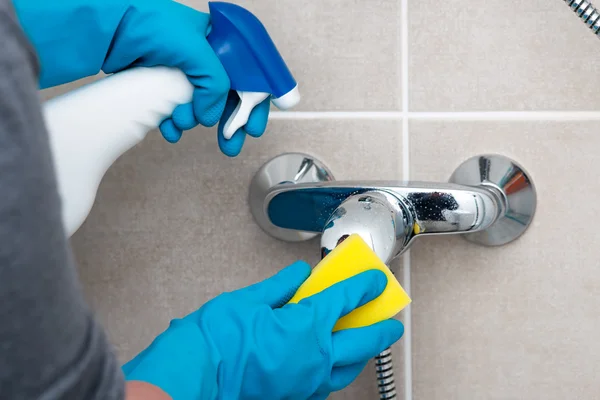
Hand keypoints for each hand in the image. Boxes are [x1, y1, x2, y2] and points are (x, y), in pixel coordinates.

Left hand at [14, 0, 267, 155]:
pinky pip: (175, 112)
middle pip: (226, 99)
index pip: (248, 79)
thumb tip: (211, 118)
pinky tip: (169, 129)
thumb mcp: (197, 51)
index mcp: (221, 45)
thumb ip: (214, 85)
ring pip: (199, 108)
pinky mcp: (162, 86)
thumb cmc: (153, 24)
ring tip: (182, 121)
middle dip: (228, 124)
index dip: (253, 105)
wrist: (110, 26)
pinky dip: (174, 124)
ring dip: (193, 121)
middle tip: (230, 145)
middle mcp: (205, 60)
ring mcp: (183, 74)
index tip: (253, 129)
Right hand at [122, 261, 403, 399]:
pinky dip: (335, 371)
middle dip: (380, 329)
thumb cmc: (215, 342)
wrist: (194, 378)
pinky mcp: (294, 397)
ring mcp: (306, 382)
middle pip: (360, 341)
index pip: (345, 300)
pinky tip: (331, 366)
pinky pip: (326, 384)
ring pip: (347, 369)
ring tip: (366, 344)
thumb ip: (280, 287)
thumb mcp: (248, 300)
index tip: (374, 279)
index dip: (363, 286)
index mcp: (305, 327)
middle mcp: (314, 358)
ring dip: (361, 354)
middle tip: (392, 321)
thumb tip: (299, 276)